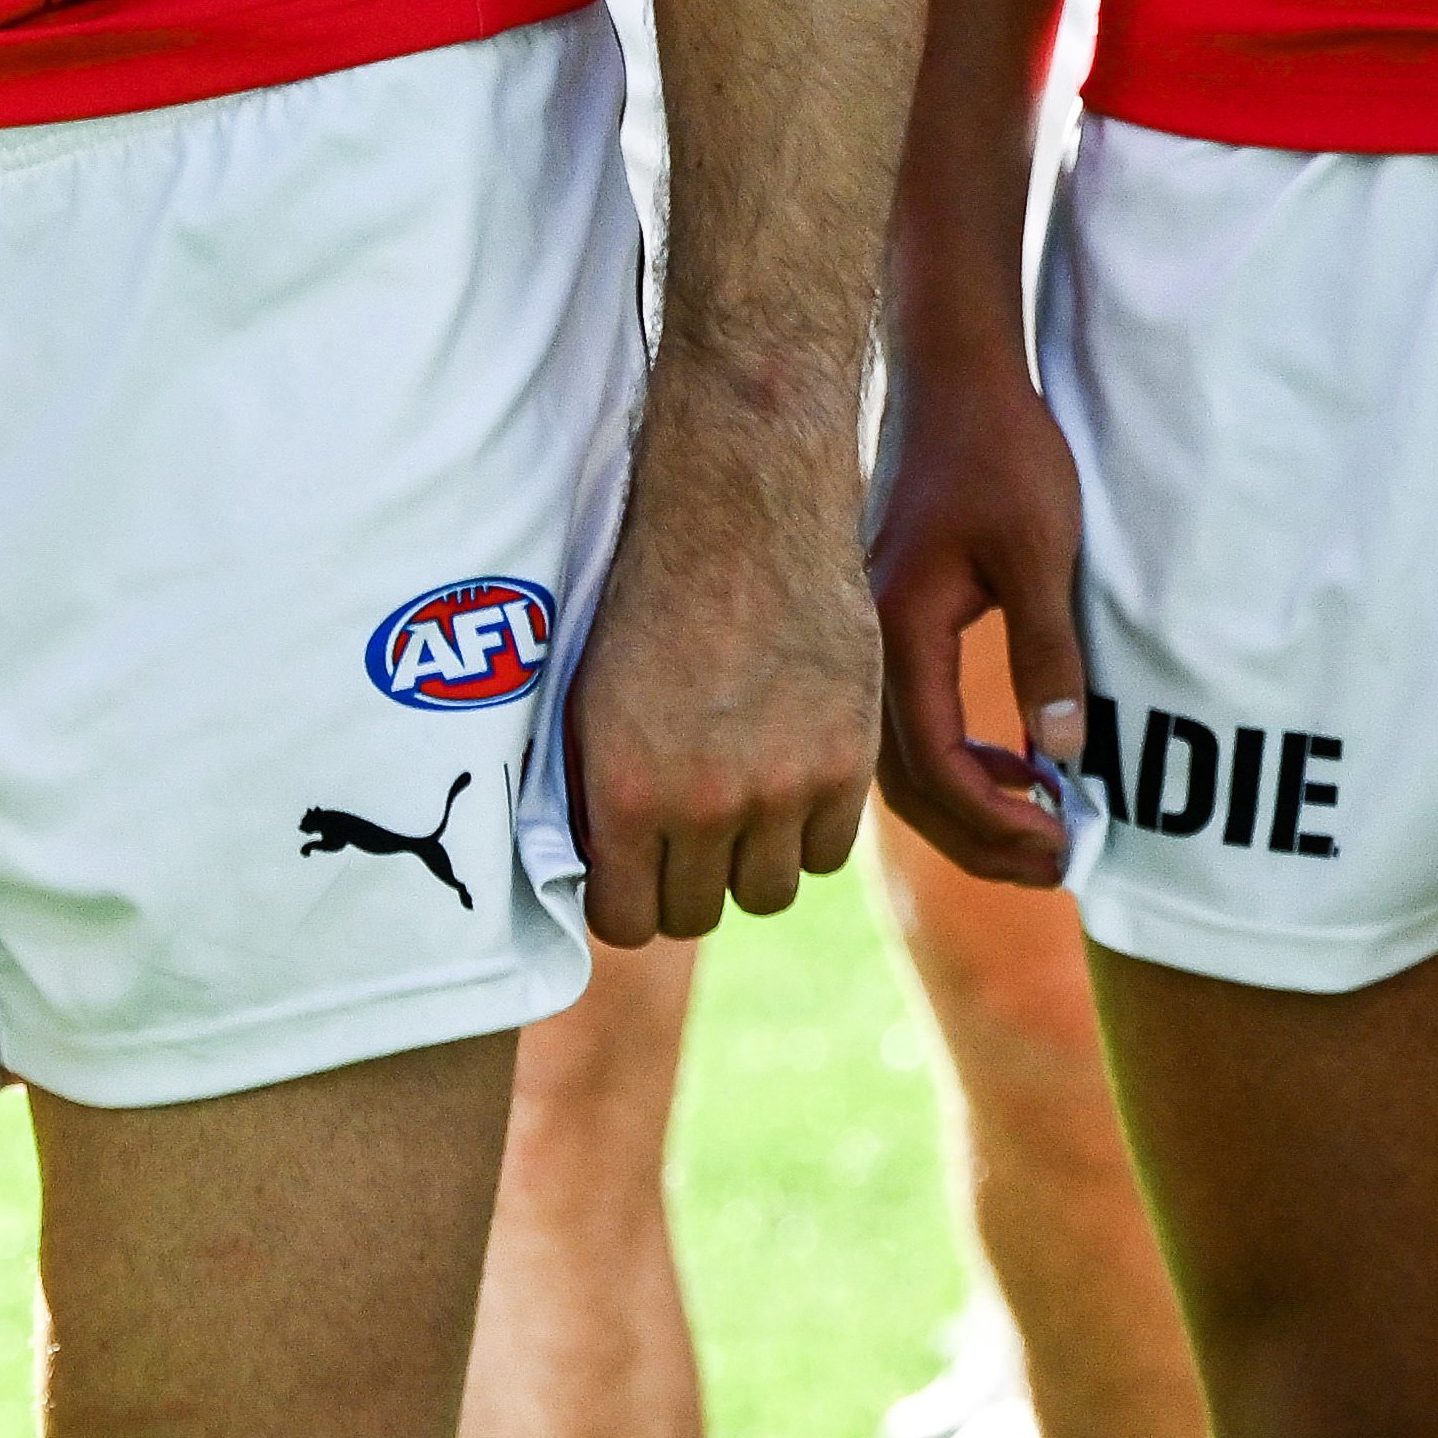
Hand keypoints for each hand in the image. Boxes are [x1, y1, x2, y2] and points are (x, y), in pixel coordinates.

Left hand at [568, 391, 880, 944]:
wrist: (742, 514)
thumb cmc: (652, 596)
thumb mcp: (590, 702)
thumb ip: (595, 799)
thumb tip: (596, 873)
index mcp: (625, 792)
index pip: (626, 923)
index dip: (627, 902)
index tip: (634, 874)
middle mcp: (702, 804)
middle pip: (696, 914)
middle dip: (683, 883)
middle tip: (687, 835)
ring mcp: (782, 788)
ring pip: (767, 891)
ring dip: (750, 860)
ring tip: (741, 806)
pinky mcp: (847, 762)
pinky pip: (827, 851)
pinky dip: (809, 828)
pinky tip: (791, 779)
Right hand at [864, 344, 1094, 890]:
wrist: (956, 379)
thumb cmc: (1001, 451)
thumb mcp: (1042, 549)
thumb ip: (1048, 652)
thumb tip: (1066, 758)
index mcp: (898, 632)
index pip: (936, 765)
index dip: (998, 821)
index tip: (1064, 842)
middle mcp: (868, 650)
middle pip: (907, 786)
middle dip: (982, 838)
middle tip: (1058, 864)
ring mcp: (870, 642)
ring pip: (902, 764)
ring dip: (968, 809)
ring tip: (1039, 832)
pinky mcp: (887, 630)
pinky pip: (907, 726)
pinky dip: (956, 765)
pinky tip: (1009, 769)